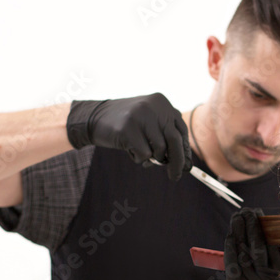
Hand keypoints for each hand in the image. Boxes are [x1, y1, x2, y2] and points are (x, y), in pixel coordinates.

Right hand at [66, 93, 191, 179]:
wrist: (92, 118)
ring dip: (151, 159)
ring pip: (159, 150)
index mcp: (162, 102)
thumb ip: (165, 136)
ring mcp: (141, 116)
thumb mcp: (148, 123)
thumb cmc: (125, 126)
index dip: (185, 151)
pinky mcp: (129, 128)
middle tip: (176, 177)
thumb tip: (185, 164)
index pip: (181, 131)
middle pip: (175, 141)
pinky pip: (144, 155)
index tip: (186, 167)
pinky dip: (138, 158)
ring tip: (138, 151)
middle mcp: (154, 106)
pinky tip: (128, 149)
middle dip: (178, 163)